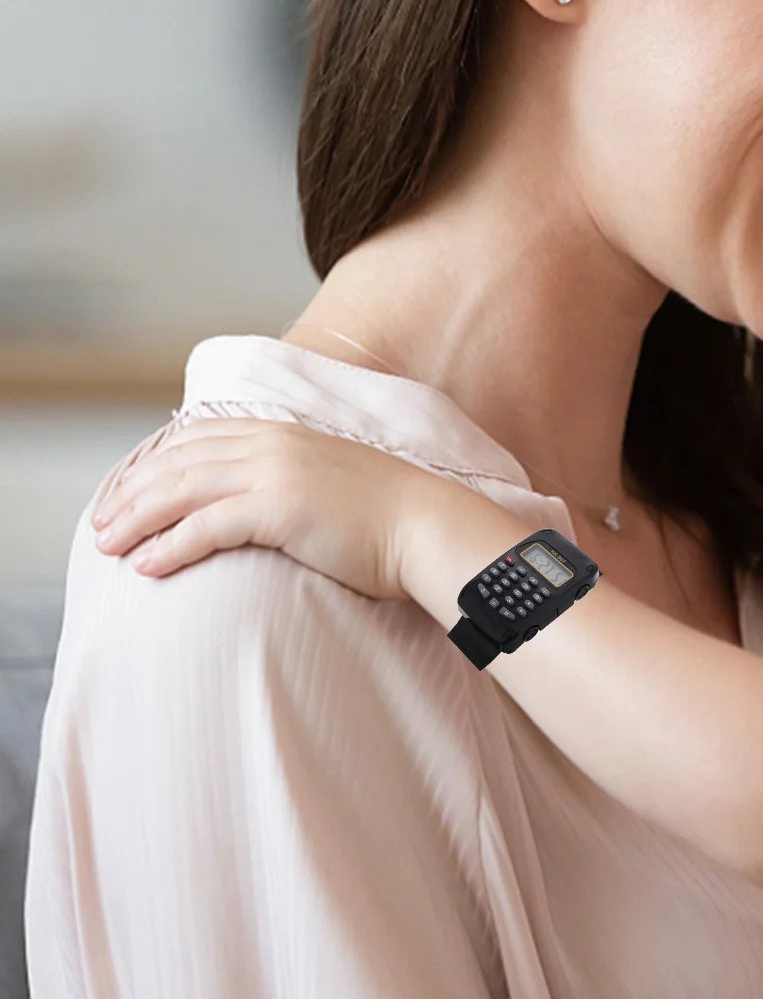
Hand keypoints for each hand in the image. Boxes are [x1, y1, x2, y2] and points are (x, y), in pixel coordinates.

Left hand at [90, 417, 506, 603]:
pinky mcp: (281, 507)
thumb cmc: (386, 517)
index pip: (197, 437)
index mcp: (283, 431)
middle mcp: (274, 442)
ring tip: (108, 547)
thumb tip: (255, 502)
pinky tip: (147, 567)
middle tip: (99, 526)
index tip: (124, 493)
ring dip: (137, 519)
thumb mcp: (329, 480)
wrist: (427, 527)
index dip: (153, 464)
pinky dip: (170, 546)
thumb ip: (289, 476)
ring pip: (182, 490)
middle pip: (179, 462)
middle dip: (131, 493)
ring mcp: (277, 471)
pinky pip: (207, 525)